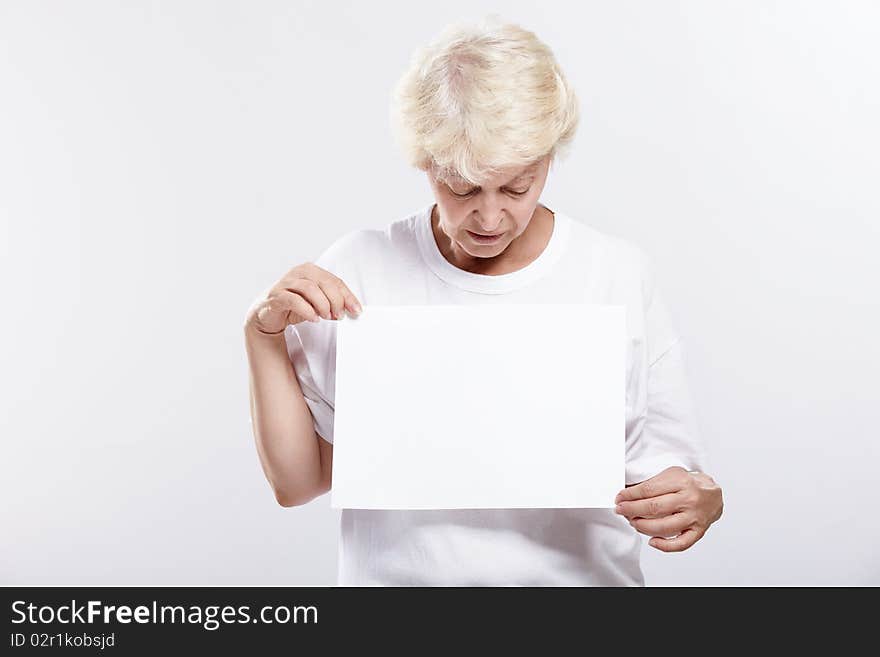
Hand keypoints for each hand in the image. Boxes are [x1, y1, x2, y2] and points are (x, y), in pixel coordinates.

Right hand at [244, 262, 362, 335]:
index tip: (356, 310)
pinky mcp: (276, 296)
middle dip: (336, 300)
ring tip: (326, 317)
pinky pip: (292, 300)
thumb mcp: (317, 302)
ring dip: (322, 304)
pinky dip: (306, 310)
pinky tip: (314, 318)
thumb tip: (351, 309)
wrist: (268, 315)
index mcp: (311, 271)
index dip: (347, 296)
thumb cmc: (295, 305)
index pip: (335, 281)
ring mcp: (285, 283)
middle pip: (324, 282)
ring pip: (309, 288)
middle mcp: (298, 273)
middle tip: (339, 315)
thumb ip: (333, 302)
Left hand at [614, 466, 722, 552]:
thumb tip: (627, 494)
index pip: (649, 489)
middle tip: (620, 510)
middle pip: (654, 508)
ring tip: (632, 522)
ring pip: (664, 527)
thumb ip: (652, 484)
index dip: (630, 495)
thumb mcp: (671, 475)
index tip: (619, 498)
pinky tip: (652, 541)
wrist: (713, 493)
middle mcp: (689, 499)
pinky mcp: (698, 531)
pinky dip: (665, 546)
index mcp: (681, 481)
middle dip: (632, 510)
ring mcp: (694, 517)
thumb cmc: (688, 483)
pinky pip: (681, 543)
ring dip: (643, 526)